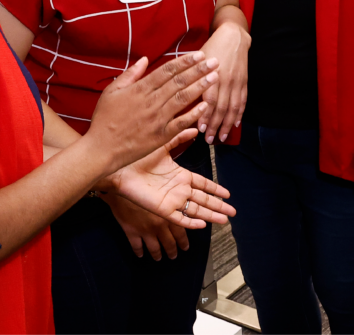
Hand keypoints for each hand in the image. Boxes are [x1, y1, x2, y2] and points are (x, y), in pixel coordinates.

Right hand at [85, 52, 219, 173]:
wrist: (101, 149)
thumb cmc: (104, 119)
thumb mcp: (112, 92)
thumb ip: (130, 75)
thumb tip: (145, 59)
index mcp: (139, 89)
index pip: (167, 71)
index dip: (185, 61)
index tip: (199, 54)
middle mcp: (151, 102)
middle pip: (179, 82)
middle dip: (199, 70)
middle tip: (215, 61)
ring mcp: (157, 119)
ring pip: (183, 99)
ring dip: (201, 87)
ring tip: (215, 77)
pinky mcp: (161, 136)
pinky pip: (181, 123)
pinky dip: (194, 113)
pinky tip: (206, 105)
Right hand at [102, 192, 188, 260]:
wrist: (124, 184)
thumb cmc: (146, 183)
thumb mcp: (165, 192)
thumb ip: (174, 203)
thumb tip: (184, 209)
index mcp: (170, 216)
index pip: (181, 233)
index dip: (184, 242)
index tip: (185, 247)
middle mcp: (159, 226)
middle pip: (169, 243)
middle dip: (172, 251)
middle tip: (174, 256)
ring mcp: (145, 231)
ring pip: (154, 248)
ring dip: (157, 254)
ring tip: (158, 258)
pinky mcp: (131, 232)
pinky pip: (136, 247)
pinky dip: (139, 252)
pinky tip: (140, 255)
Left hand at [106, 130, 235, 229]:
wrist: (120, 168)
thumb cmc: (138, 156)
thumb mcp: (163, 145)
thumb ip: (179, 137)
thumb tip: (195, 128)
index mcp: (179, 176)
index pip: (203, 184)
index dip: (216, 189)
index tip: (228, 194)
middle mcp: (178, 190)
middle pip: (204, 200)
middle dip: (219, 206)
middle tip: (233, 213)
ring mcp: (171, 200)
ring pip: (196, 210)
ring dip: (211, 215)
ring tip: (224, 220)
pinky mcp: (162, 209)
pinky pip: (179, 218)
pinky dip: (191, 222)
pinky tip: (202, 225)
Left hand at [198, 22, 249, 143]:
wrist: (232, 37)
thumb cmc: (210, 48)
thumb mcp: (197, 59)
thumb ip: (190, 77)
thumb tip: (179, 96)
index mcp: (211, 74)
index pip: (209, 99)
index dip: (205, 115)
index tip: (200, 129)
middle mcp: (225, 80)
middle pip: (221, 107)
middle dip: (216, 125)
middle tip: (210, 139)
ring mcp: (236, 82)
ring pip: (233, 107)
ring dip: (228, 124)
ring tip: (223, 137)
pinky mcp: (244, 82)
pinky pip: (242, 100)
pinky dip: (240, 113)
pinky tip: (236, 124)